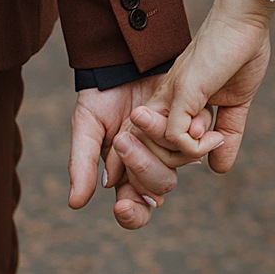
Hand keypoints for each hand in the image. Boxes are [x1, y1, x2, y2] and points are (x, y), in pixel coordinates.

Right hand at [67, 73, 218, 230]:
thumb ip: (82, 163)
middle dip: (142, 166)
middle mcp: (153, 164)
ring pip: (178, 167)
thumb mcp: (87, 127)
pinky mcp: (192, 126)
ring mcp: (173, 147)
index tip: (123, 206)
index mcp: (126, 173)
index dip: (131, 215)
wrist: (126, 59)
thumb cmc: (101, 95)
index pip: (133, 207)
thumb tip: (76, 203)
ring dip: (162, 150)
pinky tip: (177, 123)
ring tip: (141, 120)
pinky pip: (198, 142)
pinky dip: (190, 136)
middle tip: (123, 138)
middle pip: (157, 189)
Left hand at [135, 0, 274, 173]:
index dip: (165, 162)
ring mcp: (171, 95)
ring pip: (156, 147)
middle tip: (208, 146)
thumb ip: (227, 134)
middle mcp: (164, 100)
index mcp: (173, 103)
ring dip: (189, 154)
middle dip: (168, 166)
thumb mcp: (235, 104)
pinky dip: (195, 147)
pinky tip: (214, 135)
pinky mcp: (182, 92)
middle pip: (143, 151)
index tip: (202, 153)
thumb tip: (219, 168)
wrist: (246, 20)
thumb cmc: (241, 53)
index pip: (150, 144)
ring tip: (215, 136)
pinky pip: (174, 136)